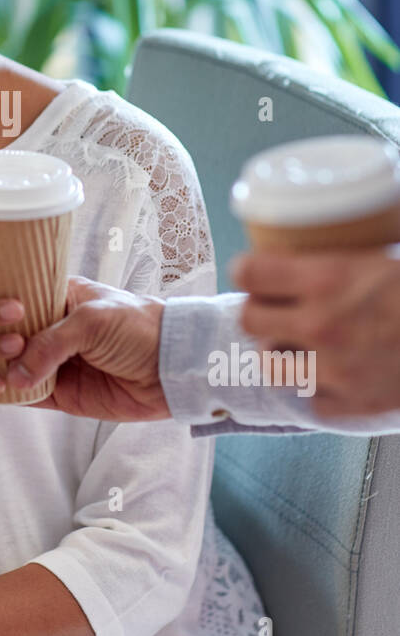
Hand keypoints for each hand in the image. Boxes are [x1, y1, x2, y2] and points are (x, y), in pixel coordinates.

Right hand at [3, 275, 170, 421]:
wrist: (176, 367)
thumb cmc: (139, 327)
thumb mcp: (92, 322)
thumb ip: (51, 344)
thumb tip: (15, 374)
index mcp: (60, 297)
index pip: (16, 299)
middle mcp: (53, 328)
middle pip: (9, 336)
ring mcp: (56, 363)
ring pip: (13, 367)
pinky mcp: (64, 394)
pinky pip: (28, 397)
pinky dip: (8, 397)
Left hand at [232, 246, 399, 418]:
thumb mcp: (386, 254)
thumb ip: (349, 253)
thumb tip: (321, 228)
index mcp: (329, 277)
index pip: (250, 272)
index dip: (249, 270)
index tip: (254, 271)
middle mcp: (323, 325)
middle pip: (249, 320)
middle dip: (259, 312)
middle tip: (274, 308)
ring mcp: (334, 371)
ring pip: (271, 365)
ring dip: (281, 353)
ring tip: (298, 344)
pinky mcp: (350, 407)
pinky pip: (309, 401)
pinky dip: (316, 389)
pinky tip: (329, 374)